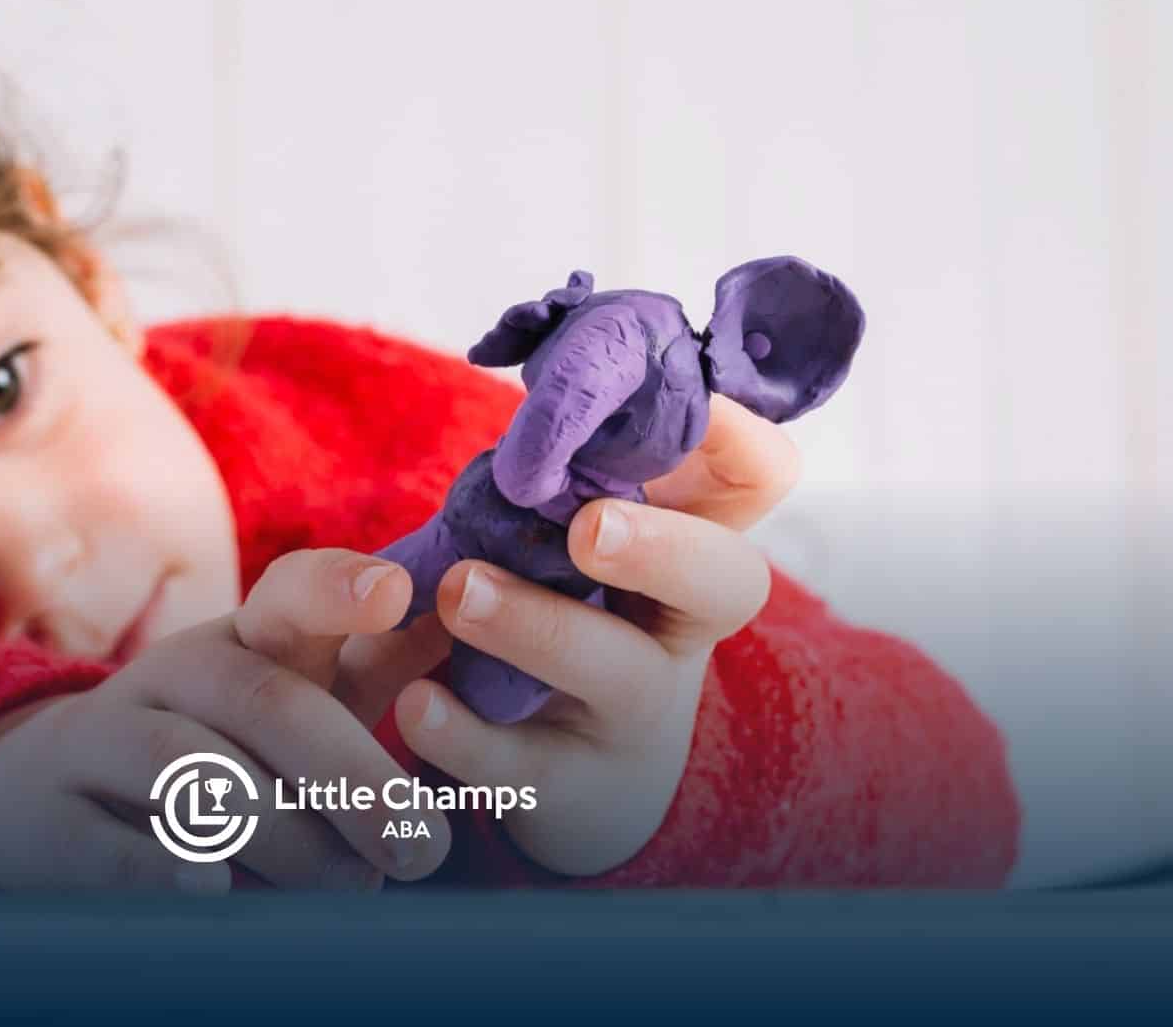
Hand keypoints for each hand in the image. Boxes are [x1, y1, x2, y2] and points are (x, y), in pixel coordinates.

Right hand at [0, 554, 449, 893]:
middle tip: (419, 845)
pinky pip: (112, 845)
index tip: (394, 592)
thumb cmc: (215, 743)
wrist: (45, 793)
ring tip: (351, 886)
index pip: (288, 595)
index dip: (339, 589)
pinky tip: (216, 889)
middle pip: (265, 703)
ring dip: (287, 835)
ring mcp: (104, 744)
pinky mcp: (56, 823)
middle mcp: (172, 676)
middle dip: (352, 774)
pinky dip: (167, 868)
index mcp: (241, 640)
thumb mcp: (290, 692)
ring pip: (196, 773)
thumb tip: (462, 623)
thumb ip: (374, 664)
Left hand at [387, 395, 798, 875]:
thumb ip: (563, 478)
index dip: (739, 432)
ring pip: (617, 672)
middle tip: (589, 527)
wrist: (573, 782)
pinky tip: (415, 703)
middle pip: (726, 581)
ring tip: (460, 591)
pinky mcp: (568, 786)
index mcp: (684, 546)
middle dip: (664, 547)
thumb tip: (528, 386)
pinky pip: (523, 764)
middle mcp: (679, 627)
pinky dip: (464, 734)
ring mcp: (634, 713)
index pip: (757, 477)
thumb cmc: (563, 616)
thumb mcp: (577, 547)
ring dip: (540, 626)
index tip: (685, 400)